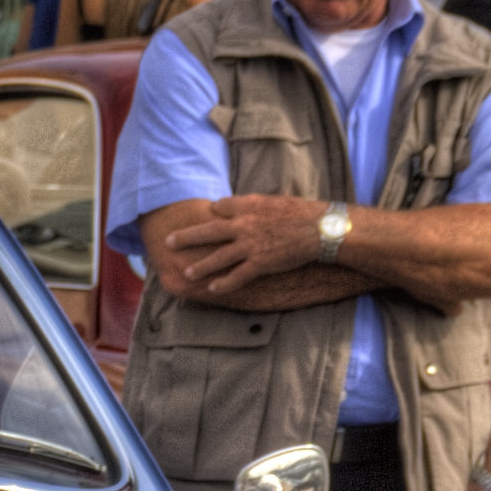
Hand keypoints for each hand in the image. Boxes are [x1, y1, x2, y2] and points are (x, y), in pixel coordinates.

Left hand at [155, 195, 333, 302]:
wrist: (321, 229)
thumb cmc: (303, 213)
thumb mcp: (276, 201)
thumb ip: (256, 205)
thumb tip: (245, 206)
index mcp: (248, 205)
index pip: (220, 207)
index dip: (212, 213)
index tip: (205, 216)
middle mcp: (244, 225)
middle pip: (208, 230)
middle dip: (187, 237)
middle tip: (169, 242)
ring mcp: (250, 245)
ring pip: (218, 257)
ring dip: (201, 266)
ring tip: (187, 273)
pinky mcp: (260, 263)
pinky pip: (237, 276)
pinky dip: (224, 284)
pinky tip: (213, 289)